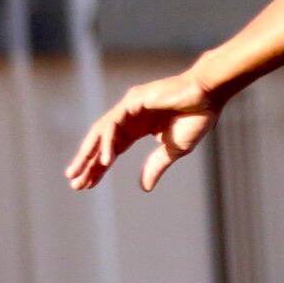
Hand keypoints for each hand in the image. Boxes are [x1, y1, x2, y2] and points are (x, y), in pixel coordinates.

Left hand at [65, 70, 223, 192]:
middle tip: (74, 183)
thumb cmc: (197, 118)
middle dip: (87, 163)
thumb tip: (143, 187)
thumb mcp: (174, 150)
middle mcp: (129, 116)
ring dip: (88, 154)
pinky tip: (105, 161)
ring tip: (78, 174)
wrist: (209, 95)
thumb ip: (156, 165)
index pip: (114, 149)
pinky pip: (114, 124)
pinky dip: (108, 143)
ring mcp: (129, 107)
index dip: (100, 167)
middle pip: (102, 142)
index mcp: (140, 127)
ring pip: (101, 132)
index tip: (87, 185)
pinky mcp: (132, 101)